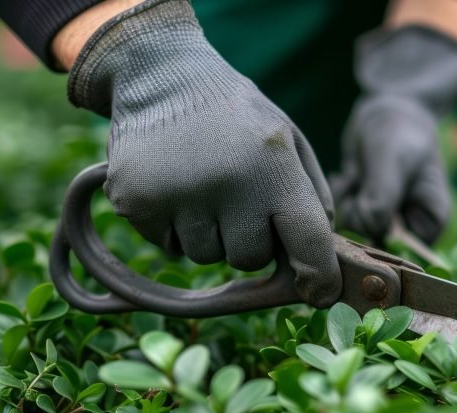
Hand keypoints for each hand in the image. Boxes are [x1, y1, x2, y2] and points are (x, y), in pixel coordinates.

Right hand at [65, 0, 340, 306]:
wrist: (159, 74)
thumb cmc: (236, 114)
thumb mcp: (288, 138)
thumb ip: (313, 194)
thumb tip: (320, 255)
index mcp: (272, 164)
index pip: (308, 240)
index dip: (319, 276)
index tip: (320, 294)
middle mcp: (226, 181)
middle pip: (250, 259)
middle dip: (249, 240)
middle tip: (237, 199)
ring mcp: (176, 193)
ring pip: (207, 257)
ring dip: (210, 234)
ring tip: (203, 186)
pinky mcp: (135, 201)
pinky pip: (169, 247)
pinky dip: (174, 228)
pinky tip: (175, 187)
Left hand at [332, 26, 456, 243]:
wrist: (385, 111)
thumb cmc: (399, 132)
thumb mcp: (393, 159)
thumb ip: (384, 194)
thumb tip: (371, 226)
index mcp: (432, 221)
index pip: (411, 252)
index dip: (386, 240)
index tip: (371, 214)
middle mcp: (410, 226)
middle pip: (379, 245)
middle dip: (364, 218)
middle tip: (361, 189)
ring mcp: (385, 220)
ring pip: (358, 232)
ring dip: (350, 204)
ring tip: (357, 176)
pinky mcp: (364, 211)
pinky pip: (344, 218)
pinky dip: (342, 196)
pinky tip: (349, 175)